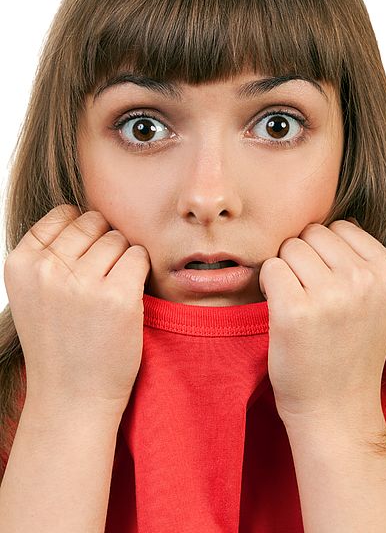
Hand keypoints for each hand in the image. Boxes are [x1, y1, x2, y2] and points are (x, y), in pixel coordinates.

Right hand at [3, 205, 150, 415]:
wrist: (72, 397)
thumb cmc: (59, 342)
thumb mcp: (35, 292)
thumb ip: (51, 253)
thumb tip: (87, 213)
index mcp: (21, 263)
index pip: (63, 214)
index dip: (80, 234)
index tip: (81, 262)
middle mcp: (47, 269)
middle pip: (93, 222)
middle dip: (102, 243)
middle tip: (99, 279)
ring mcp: (82, 282)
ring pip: (119, 239)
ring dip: (122, 259)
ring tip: (109, 293)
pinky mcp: (118, 296)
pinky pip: (139, 256)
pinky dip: (140, 272)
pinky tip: (128, 297)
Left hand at [259, 220, 385, 428]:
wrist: (335, 409)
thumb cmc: (348, 351)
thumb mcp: (376, 301)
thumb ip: (361, 261)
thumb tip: (335, 222)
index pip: (341, 227)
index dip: (326, 253)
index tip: (328, 284)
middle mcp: (364, 280)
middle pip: (313, 233)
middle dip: (304, 258)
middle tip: (309, 294)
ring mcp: (331, 295)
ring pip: (290, 248)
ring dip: (286, 270)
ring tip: (298, 303)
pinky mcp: (294, 310)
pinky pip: (270, 268)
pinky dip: (268, 285)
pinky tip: (280, 309)